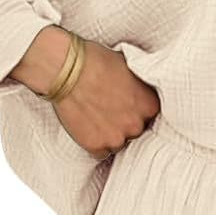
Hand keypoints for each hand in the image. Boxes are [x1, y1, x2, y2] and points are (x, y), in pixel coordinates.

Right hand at [11, 26, 160, 157]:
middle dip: (123, 122)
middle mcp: (137, 124)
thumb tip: (136, 89)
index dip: (135, 110)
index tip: (124, 104)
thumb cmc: (95, 61)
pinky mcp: (96, 145)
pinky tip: (87, 127)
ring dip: (109, 134)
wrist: (66, 68)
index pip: (149, 115)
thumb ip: (137, 85)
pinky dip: (94, 143)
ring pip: (118, 144)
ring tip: (95, 117)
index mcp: (149, 104)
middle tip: (107, 109)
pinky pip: (101, 153)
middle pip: (135, 131)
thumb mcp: (128, 66)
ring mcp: (117, 137)